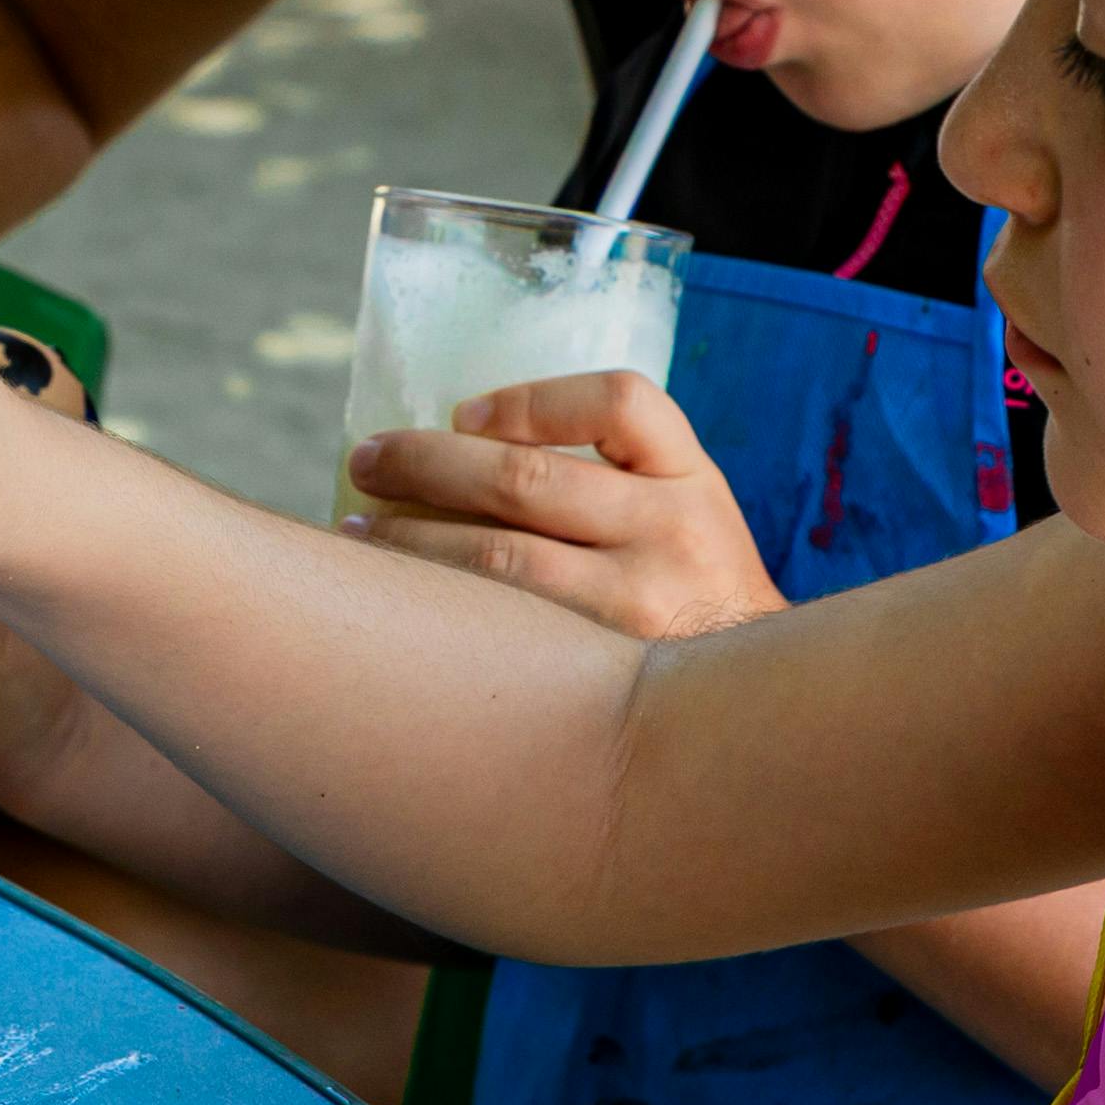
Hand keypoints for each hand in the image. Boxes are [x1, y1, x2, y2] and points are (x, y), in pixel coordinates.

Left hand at [343, 369, 783, 638]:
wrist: (745, 702)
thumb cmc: (688, 584)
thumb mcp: (684, 504)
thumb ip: (611, 468)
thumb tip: (465, 441)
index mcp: (690, 476)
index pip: (618, 403)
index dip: (528, 401)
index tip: (466, 416)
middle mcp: (672, 532)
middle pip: (529, 478)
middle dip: (429, 463)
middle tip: (367, 459)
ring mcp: (637, 607)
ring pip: (500, 558)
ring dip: (412, 536)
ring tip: (360, 527)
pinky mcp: (604, 675)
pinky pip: (499, 627)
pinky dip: (438, 598)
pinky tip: (397, 592)